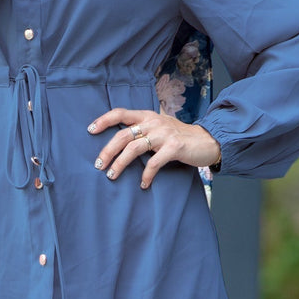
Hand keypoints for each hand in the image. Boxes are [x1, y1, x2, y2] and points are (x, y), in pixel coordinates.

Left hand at [87, 108, 221, 188]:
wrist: (208, 141)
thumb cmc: (180, 137)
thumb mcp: (160, 127)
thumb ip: (143, 129)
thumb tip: (119, 140)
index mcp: (147, 116)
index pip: (121, 113)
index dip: (104, 120)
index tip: (90, 130)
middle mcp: (154, 122)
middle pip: (122, 135)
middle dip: (107, 150)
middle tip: (98, 165)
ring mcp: (164, 134)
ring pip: (134, 148)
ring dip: (120, 164)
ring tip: (111, 175)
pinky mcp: (174, 147)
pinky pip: (154, 163)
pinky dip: (146, 175)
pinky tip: (143, 184)